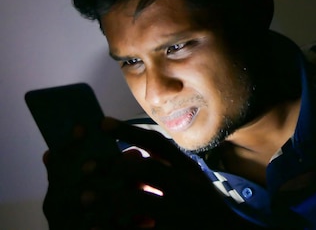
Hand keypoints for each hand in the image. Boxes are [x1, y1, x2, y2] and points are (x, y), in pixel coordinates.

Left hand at [43, 117, 261, 229]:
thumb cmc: (204, 205)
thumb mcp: (191, 179)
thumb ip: (164, 165)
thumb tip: (128, 153)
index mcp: (188, 168)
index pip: (157, 142)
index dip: (128, 131)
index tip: (101, 123)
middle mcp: (185, 186)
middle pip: (143, 169)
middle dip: (110, 167)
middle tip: (85, 167)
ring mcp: (179, 211)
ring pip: (134, 201)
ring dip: (105, 199)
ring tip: (84, 199)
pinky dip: (113, 229)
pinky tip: (94, 228)